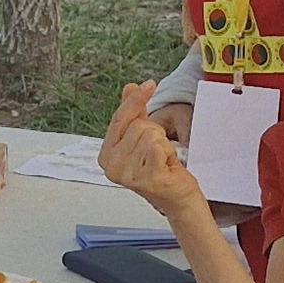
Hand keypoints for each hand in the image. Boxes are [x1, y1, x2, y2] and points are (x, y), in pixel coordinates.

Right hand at [98, 83, 200, 214]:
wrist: (177, 197)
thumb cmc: (159, 169)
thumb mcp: (142, 138)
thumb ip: (134, 113)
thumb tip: (129, 87)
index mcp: (106, 155)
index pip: (119, 118)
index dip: (135, 100)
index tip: (149, 84)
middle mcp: (112, 166)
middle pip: (137, 125)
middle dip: (154, 133)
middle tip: (156, 152)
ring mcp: (128, 174)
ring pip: (150, 134)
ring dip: (163, 144)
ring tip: (161, 160)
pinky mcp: (147, 179)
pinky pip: (158, 146)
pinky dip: (168, 152)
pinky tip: (166, 165)